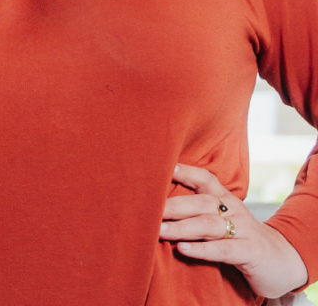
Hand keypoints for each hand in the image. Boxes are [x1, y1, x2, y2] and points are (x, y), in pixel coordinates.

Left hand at [160, 163, 307, 298]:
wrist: (282, 262)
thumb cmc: (240, 238)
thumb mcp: (222, 220)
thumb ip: (197, 212)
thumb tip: (156, 205)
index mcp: (225, 199)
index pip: (205, 178)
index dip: (185, 171)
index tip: (162, 167)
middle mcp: (234, 210)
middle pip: (200, 202)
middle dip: (172, 205)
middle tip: (147, 209)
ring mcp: (244, 230)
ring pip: (208, 225)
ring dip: (181, 227)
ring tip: (159, 230)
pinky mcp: (250, 252)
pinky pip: (224, 249)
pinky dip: (202, 249)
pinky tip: (183, 249)